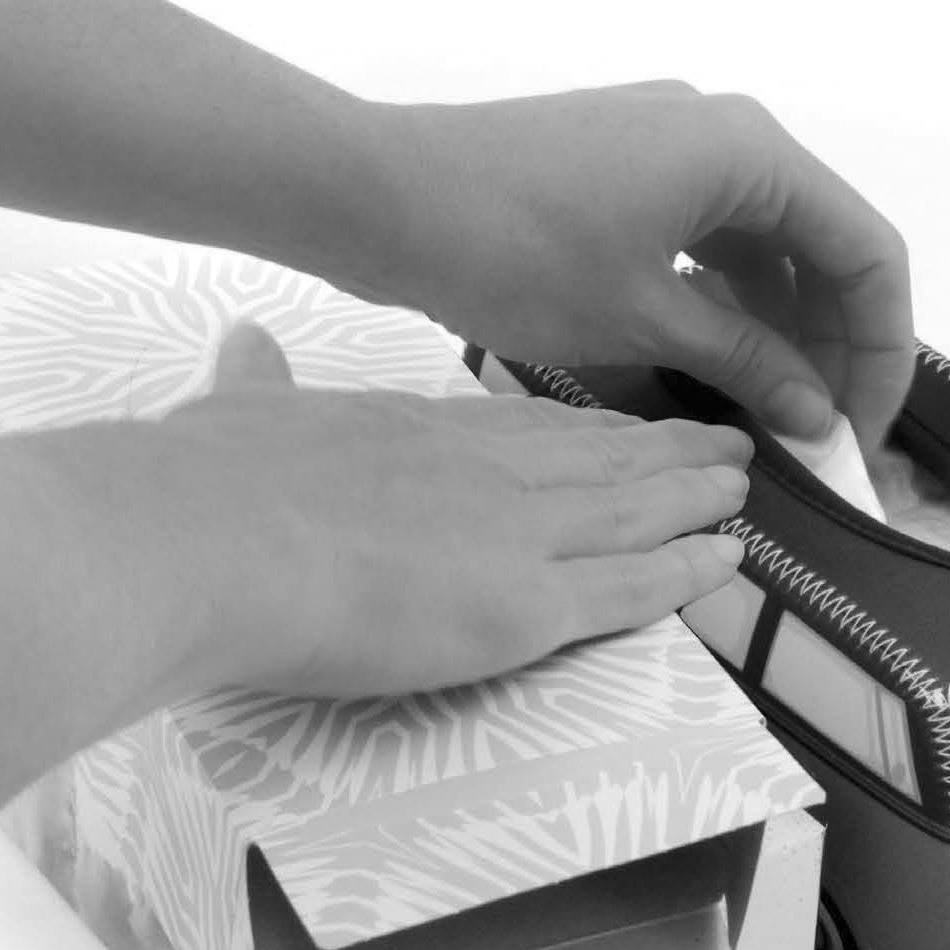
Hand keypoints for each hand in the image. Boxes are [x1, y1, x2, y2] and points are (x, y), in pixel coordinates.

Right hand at [55, 322, 754, 698]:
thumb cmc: (205, 484)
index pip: (524, 427)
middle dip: (665, 453)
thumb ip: (256, 381)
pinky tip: (729, 562)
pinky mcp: (526, 607)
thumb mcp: (236, 409)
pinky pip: (630, 589)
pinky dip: (687, 573)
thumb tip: (244, 341)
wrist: (210, 540)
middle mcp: (484, 473)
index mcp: (418, 430)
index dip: (585, 428)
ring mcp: (514, 537)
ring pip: (632, 512)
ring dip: (694, 500)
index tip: (625, 425)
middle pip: (597, 460)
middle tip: (723, 446)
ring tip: (744, 489)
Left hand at [370, 85, 914, 447]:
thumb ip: (746, 361)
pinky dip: (727, 307)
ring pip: (765, 248)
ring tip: (774, 417)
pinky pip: (710, 242)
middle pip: (822, 245)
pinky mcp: (628, 174)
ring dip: (781, 332)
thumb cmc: (515, 250)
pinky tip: (720, 370)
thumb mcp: (644, 318)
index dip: (880, 351)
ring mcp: (673, 149)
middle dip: (833, 345)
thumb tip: (818, 413)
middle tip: (820, 435)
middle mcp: (724, 135)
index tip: (861, 432)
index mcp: (749, 153)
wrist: (383, 197)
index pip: (866, 253)